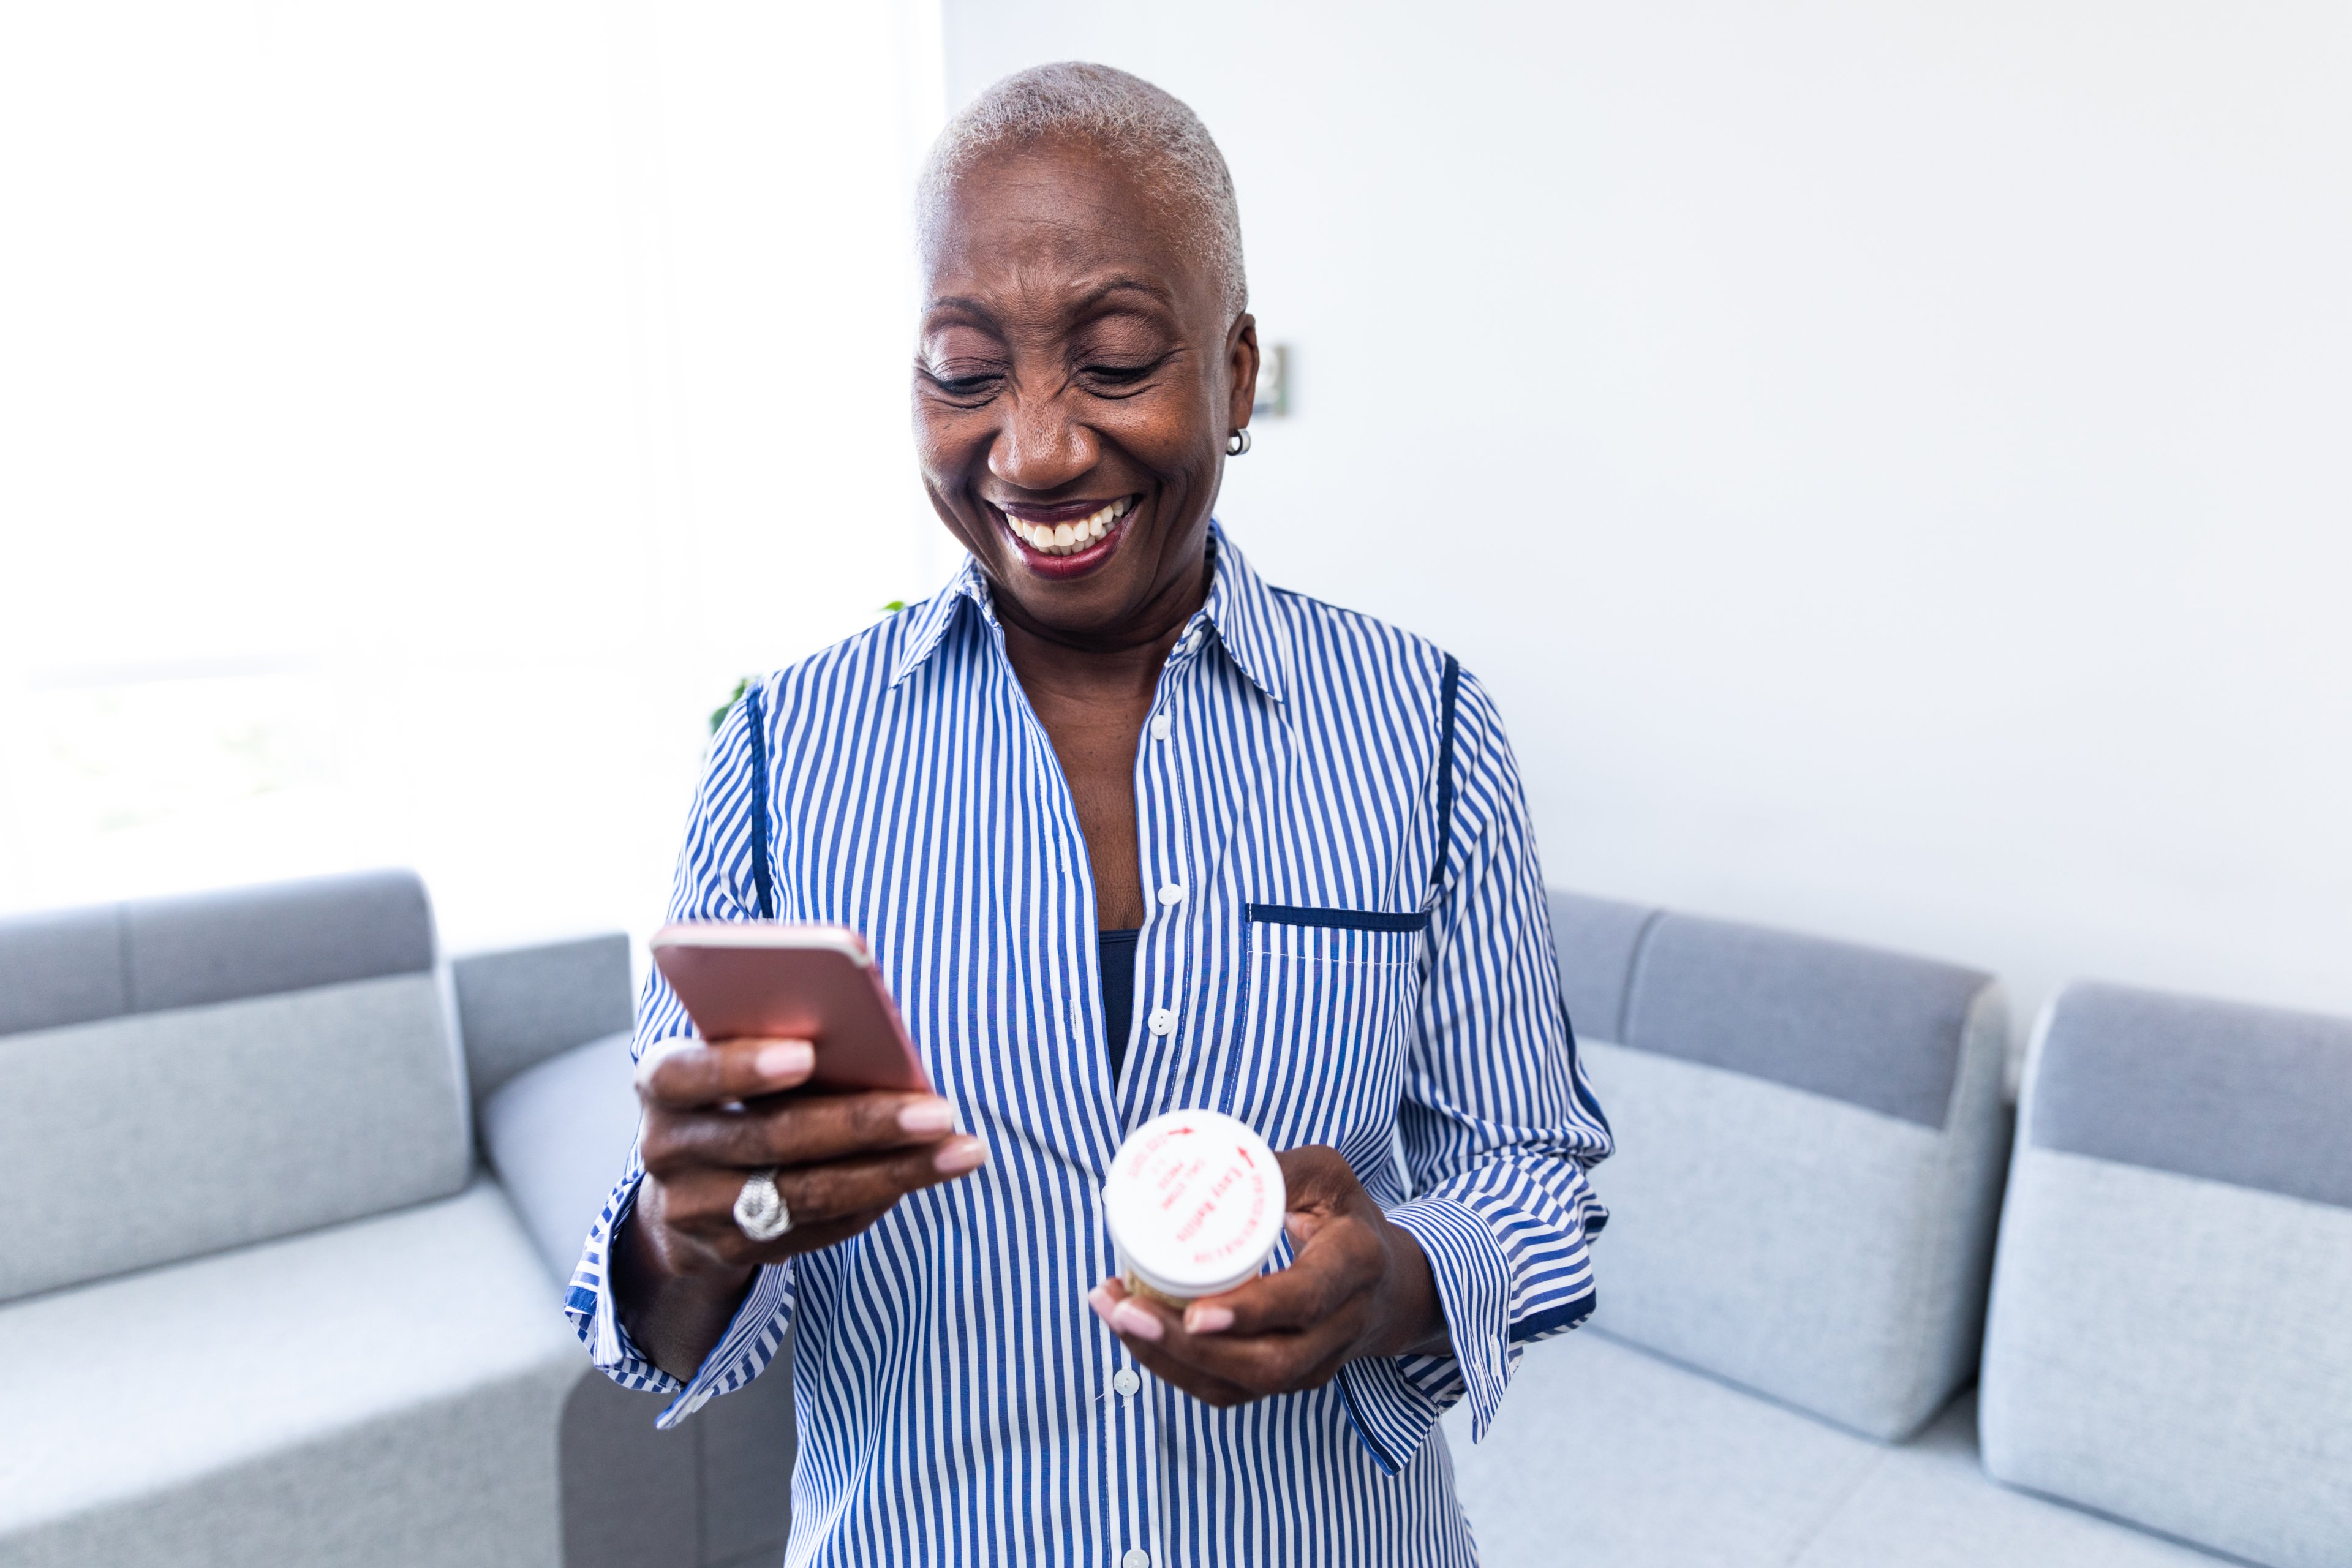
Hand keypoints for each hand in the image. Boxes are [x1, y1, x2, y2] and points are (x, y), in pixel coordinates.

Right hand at [614, 1036, 985, 1378]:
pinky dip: (877, 1199)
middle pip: (773, 1139)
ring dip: (894, 1172)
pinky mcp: (737, 1251)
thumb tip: (863, 1031)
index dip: (743, 1066)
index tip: (806, 1053)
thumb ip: (770, 1036)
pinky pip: (820, 1228)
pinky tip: (925, 1173)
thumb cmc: (729, 1088)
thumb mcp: (729, 1052)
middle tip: (938, 1111)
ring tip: (961, 1150)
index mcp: (661, 1085)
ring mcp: (698, 1212)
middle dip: (863, 1124)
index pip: (691, 1074)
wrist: (684, 1180)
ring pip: (807, 1193)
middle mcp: (667, 1153)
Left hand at [1085, 1145, 1449, 1406]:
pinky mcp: (1285, 1382)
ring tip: (1113, 1311)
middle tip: (1124, 1311)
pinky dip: (1173, 1366)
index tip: (1193, 1313)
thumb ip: (1276, 1167)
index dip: (1250, 1312)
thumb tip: (1206, 1157)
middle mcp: (1339, 1327)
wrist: (1388, 1289)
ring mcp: (1313, 1365)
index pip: (1304, 1300)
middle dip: (1187, 1348)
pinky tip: (1132, 1330)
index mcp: (1354, 1265)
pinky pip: (1225, 1390)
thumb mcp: (1326, 1177)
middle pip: (1265, 1363)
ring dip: (1167, 1358)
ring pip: (1238, 1385)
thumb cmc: (1345, 1219)